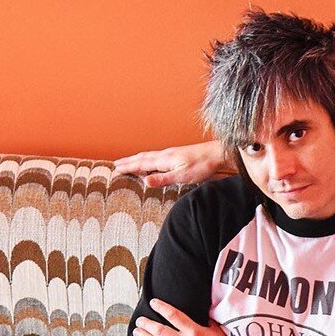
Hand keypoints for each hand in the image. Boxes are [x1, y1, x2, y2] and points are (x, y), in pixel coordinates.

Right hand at [113, 141, 231, 187]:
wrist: (218, 154)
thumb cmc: (203, 165)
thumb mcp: (183, 176)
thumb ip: (163, 179)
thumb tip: (144, 181)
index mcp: (164, 160)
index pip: (142, 163)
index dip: (128, 166)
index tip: (116, 168)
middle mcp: (166, 155)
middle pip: (143, 158)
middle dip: (129, 161)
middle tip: (116, 164)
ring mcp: (172, 154)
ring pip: (150, 156)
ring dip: (138, 159)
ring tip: (130, 161)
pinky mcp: (178, 155)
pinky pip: (158, 157)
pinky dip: (149, 159)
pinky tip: (152, 162)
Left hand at [133, 298, 243, 335]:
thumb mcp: (217, 331)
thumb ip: (206, 320)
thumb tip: (200, 310)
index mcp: (195, 331)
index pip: (174, 315)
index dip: (161, 307)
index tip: (153, 302)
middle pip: (160, 330)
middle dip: (147, 323)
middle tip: (140, 319)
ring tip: (137, 331)